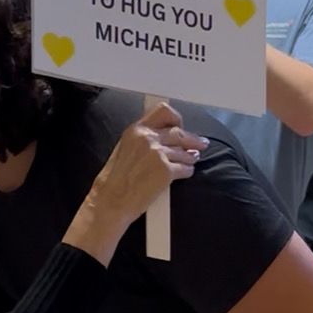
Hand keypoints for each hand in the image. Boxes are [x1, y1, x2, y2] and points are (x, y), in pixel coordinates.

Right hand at [86, 101, 205, 232]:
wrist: (111, 200)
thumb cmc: (115, 180)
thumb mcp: (124, 149)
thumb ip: (143, 139)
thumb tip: (165, 136)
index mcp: (136, 130)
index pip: (164, 112)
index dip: (176, 119)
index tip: (180, 125)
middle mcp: (148, 138)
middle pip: (180, 132)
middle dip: (193, 139)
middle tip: (201, 144)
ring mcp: (158, 154)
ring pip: (185, 152)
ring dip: (189, 158)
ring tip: (191, 160)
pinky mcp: (167, 170)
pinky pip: (186, 168)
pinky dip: (187, 171)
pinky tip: (185, 173)